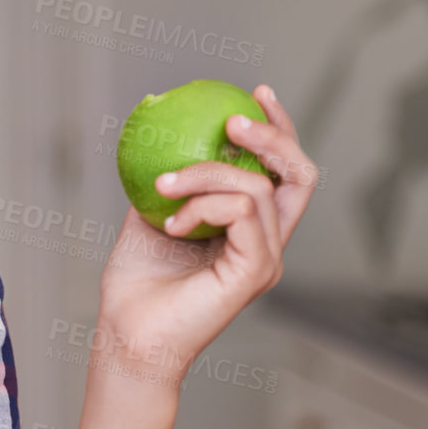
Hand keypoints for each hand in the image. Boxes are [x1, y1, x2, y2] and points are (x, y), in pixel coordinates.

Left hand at [95, 84, 318, 385]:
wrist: (128, 335)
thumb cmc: (136, 283)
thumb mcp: (150, 214)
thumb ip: (169, 179)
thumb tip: (159, 126)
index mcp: (251, 230)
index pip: (282, 173)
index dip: (278, 130)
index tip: (253, 94)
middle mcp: (268, 244)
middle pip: (299, 176)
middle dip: (273, 135)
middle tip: (233, 117)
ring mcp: (266, 260)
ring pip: (258, 188)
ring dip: (207, 173)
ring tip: (165, 186)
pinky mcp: (255, 272)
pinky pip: (242, 213)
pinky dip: (205, 205)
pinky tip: (172, 221)